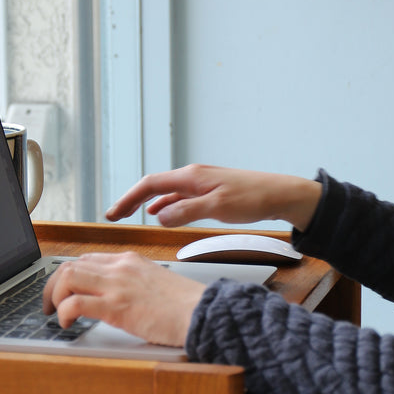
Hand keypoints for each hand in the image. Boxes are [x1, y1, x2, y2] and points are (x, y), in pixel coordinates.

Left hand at [42, 252, 204, 347]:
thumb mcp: (157, 283)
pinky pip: (75, 303)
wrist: (202, 312)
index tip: (64, 290)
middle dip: (53, 285)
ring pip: (67, 277)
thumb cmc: (186, 305)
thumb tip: (120, 298)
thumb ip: (135, 285)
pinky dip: (63, 313)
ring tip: (56, 313)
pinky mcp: (116, 306)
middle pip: (70, 265)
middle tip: (49, 304)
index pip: (88, 259)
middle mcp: (120, 267)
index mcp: (130, 260)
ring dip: (54, 296)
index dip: (69, 275)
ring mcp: (117, 285)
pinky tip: (67, 323)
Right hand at [106, 165, 321, 231]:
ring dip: (146, 203)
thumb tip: (158, 217)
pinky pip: (178, 196)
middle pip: (153, 186)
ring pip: (165, 191)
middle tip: (114, 215)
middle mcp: (193, 176)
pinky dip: (165, 205)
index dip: (128, 198)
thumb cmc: (253, 199)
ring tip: (130, 215)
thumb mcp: (217, 207)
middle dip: (131, 200)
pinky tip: (161, 214)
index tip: (113, 213)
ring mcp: (201, 183)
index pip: (150, 184)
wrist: (280, 194)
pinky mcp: (210, 191)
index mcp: (191, 177)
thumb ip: (186, 211)